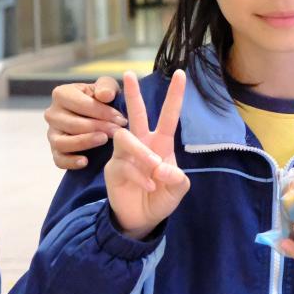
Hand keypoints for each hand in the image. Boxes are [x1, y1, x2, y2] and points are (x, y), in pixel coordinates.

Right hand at [46, 76, 127, 168]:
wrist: (100, 115)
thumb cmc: (103, 98)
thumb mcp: (107, 87)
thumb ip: (106, 87)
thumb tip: (104, 95)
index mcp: (62, 94)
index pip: (79, 104)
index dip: (102, 112)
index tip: (121, 119)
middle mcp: (52, 113)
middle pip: (71, 124)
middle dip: (97, 128)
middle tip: (117, 131)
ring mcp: (52, 133)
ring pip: (61, 142)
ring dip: (84, 142)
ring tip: (104, 140)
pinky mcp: (55, 150)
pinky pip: (58, 159)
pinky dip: (70, 162)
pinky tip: (85, 161)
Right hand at [105, 71, 189, 241]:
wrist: (142, 219)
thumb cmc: (162, 197)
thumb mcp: (178, 188)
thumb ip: (177, 178)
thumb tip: (163, 168)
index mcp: (161, 143)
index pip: (168, 115)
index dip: (175, 96)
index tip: (180, 73)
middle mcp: (142, 143)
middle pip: (136, 114)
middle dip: (133, 94)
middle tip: (129, 73)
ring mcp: (124, 155)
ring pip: (128, 139)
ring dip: (143, 154)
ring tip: (155, 170)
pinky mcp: (113, 168)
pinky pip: (125, 165)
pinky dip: (140, 177)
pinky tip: (150, 187)